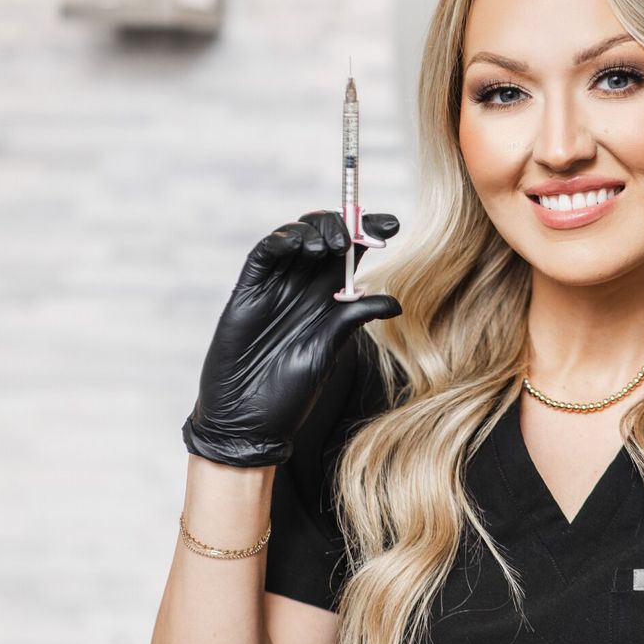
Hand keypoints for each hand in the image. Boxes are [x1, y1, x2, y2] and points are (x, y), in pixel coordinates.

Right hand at [182, 210, 401, 466]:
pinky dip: (280, 241)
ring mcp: (276, 285)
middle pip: (325, 235)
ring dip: (315, 230)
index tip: (391, 226)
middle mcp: (305, 285)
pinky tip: (297, 245)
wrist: (248, 417)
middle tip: (356, 238)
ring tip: (330, 248)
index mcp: (330, 297)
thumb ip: (352, 319)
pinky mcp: (249, 290)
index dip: (370, 231)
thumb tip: (395, 303)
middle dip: (344, 225)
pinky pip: (264, 254)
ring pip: (296, 236)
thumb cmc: (291, 389)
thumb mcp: (328, 350)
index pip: (353, 252)